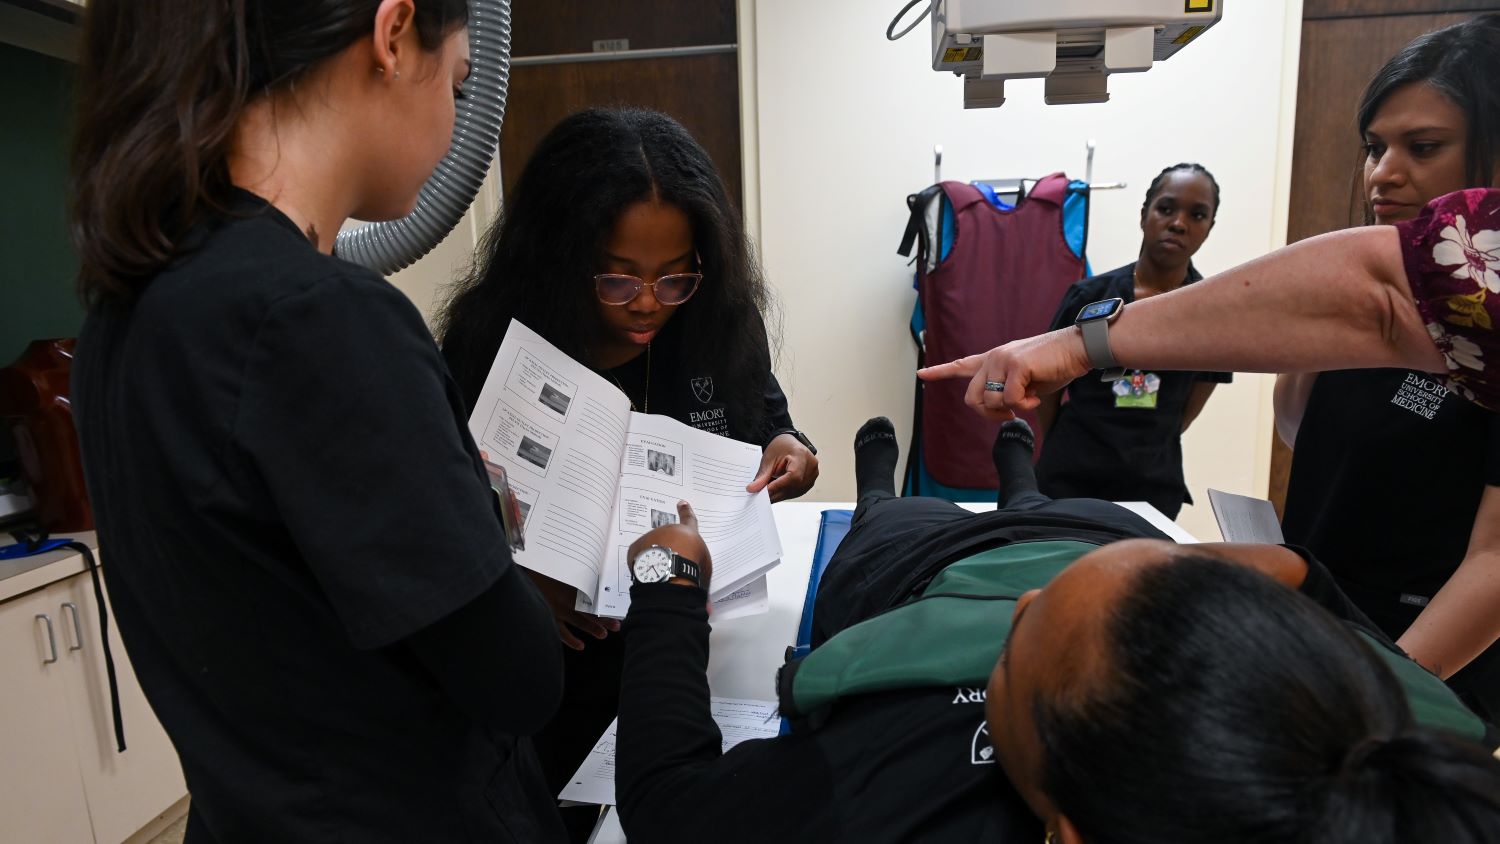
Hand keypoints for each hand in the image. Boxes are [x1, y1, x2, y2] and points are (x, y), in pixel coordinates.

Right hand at [524, 569, 619, 650]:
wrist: (517, 577)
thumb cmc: (540, 569)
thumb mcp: (560, 568)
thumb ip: (574, 571)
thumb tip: (590, 568)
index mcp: (572, 584)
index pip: (594, 595)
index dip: (605, 602)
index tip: (617, 607)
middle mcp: (566, 598)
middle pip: (590, 609)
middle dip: (604, 618)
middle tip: (617, 626)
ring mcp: (557, 609)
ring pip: (579, 621)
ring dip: (592, 628)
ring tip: (604, 635)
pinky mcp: (547, 617)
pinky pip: (561, 632)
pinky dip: (571, 641)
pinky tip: (581, 646)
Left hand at [628, 501, 713, 590]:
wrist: (669, 573)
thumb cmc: (691, 567)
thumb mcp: (705, 564)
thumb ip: (700, 562)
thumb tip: (699, 573)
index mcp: (687, 532)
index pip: (688, 519)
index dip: (686, 511)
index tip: (681, 503)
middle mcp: (668, 530)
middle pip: (668, 538)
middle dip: (670, 549)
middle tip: (673, 565)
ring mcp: (650, 537)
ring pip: (653, 546)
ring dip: (656, 556)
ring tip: (661, 571)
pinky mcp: (636, 547)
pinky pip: (640, 555)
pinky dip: (643, 563)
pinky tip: (649, 573)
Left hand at [746, 434, 818, 501]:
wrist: (787, 443)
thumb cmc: (780, 447)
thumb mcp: (768, 459)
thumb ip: (762, 476)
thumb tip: (754, 489)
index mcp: (801, 455)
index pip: (794, 476)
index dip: (779, 486)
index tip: (765, 492)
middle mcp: (811, 465)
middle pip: (795, 486)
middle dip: (777, 493)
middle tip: (761, 497)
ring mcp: (813, 474)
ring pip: (796, 492)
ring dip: (780, 495)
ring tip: (767, 494)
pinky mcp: (810, 480)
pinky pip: (798, 492)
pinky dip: (785, 493)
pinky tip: (776, 493)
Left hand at [916, 328, 1091, 420]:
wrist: (1078, 349)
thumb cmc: (1057, 366)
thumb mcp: (1028, 382)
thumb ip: (1009, 391)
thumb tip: (1003, 410)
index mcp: (995, 359)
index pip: (962, 365)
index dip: (941, 372)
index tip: (921, 374)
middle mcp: (994, 357)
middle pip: (972, 398)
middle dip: (989, 414)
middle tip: (1010, 416)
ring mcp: (1002, 359)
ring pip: (991, 401)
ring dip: (1012, 408)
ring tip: (1030, 396)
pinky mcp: (1015, 365)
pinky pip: (1010, 400)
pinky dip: (1025, 404)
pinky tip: (1036, 393)